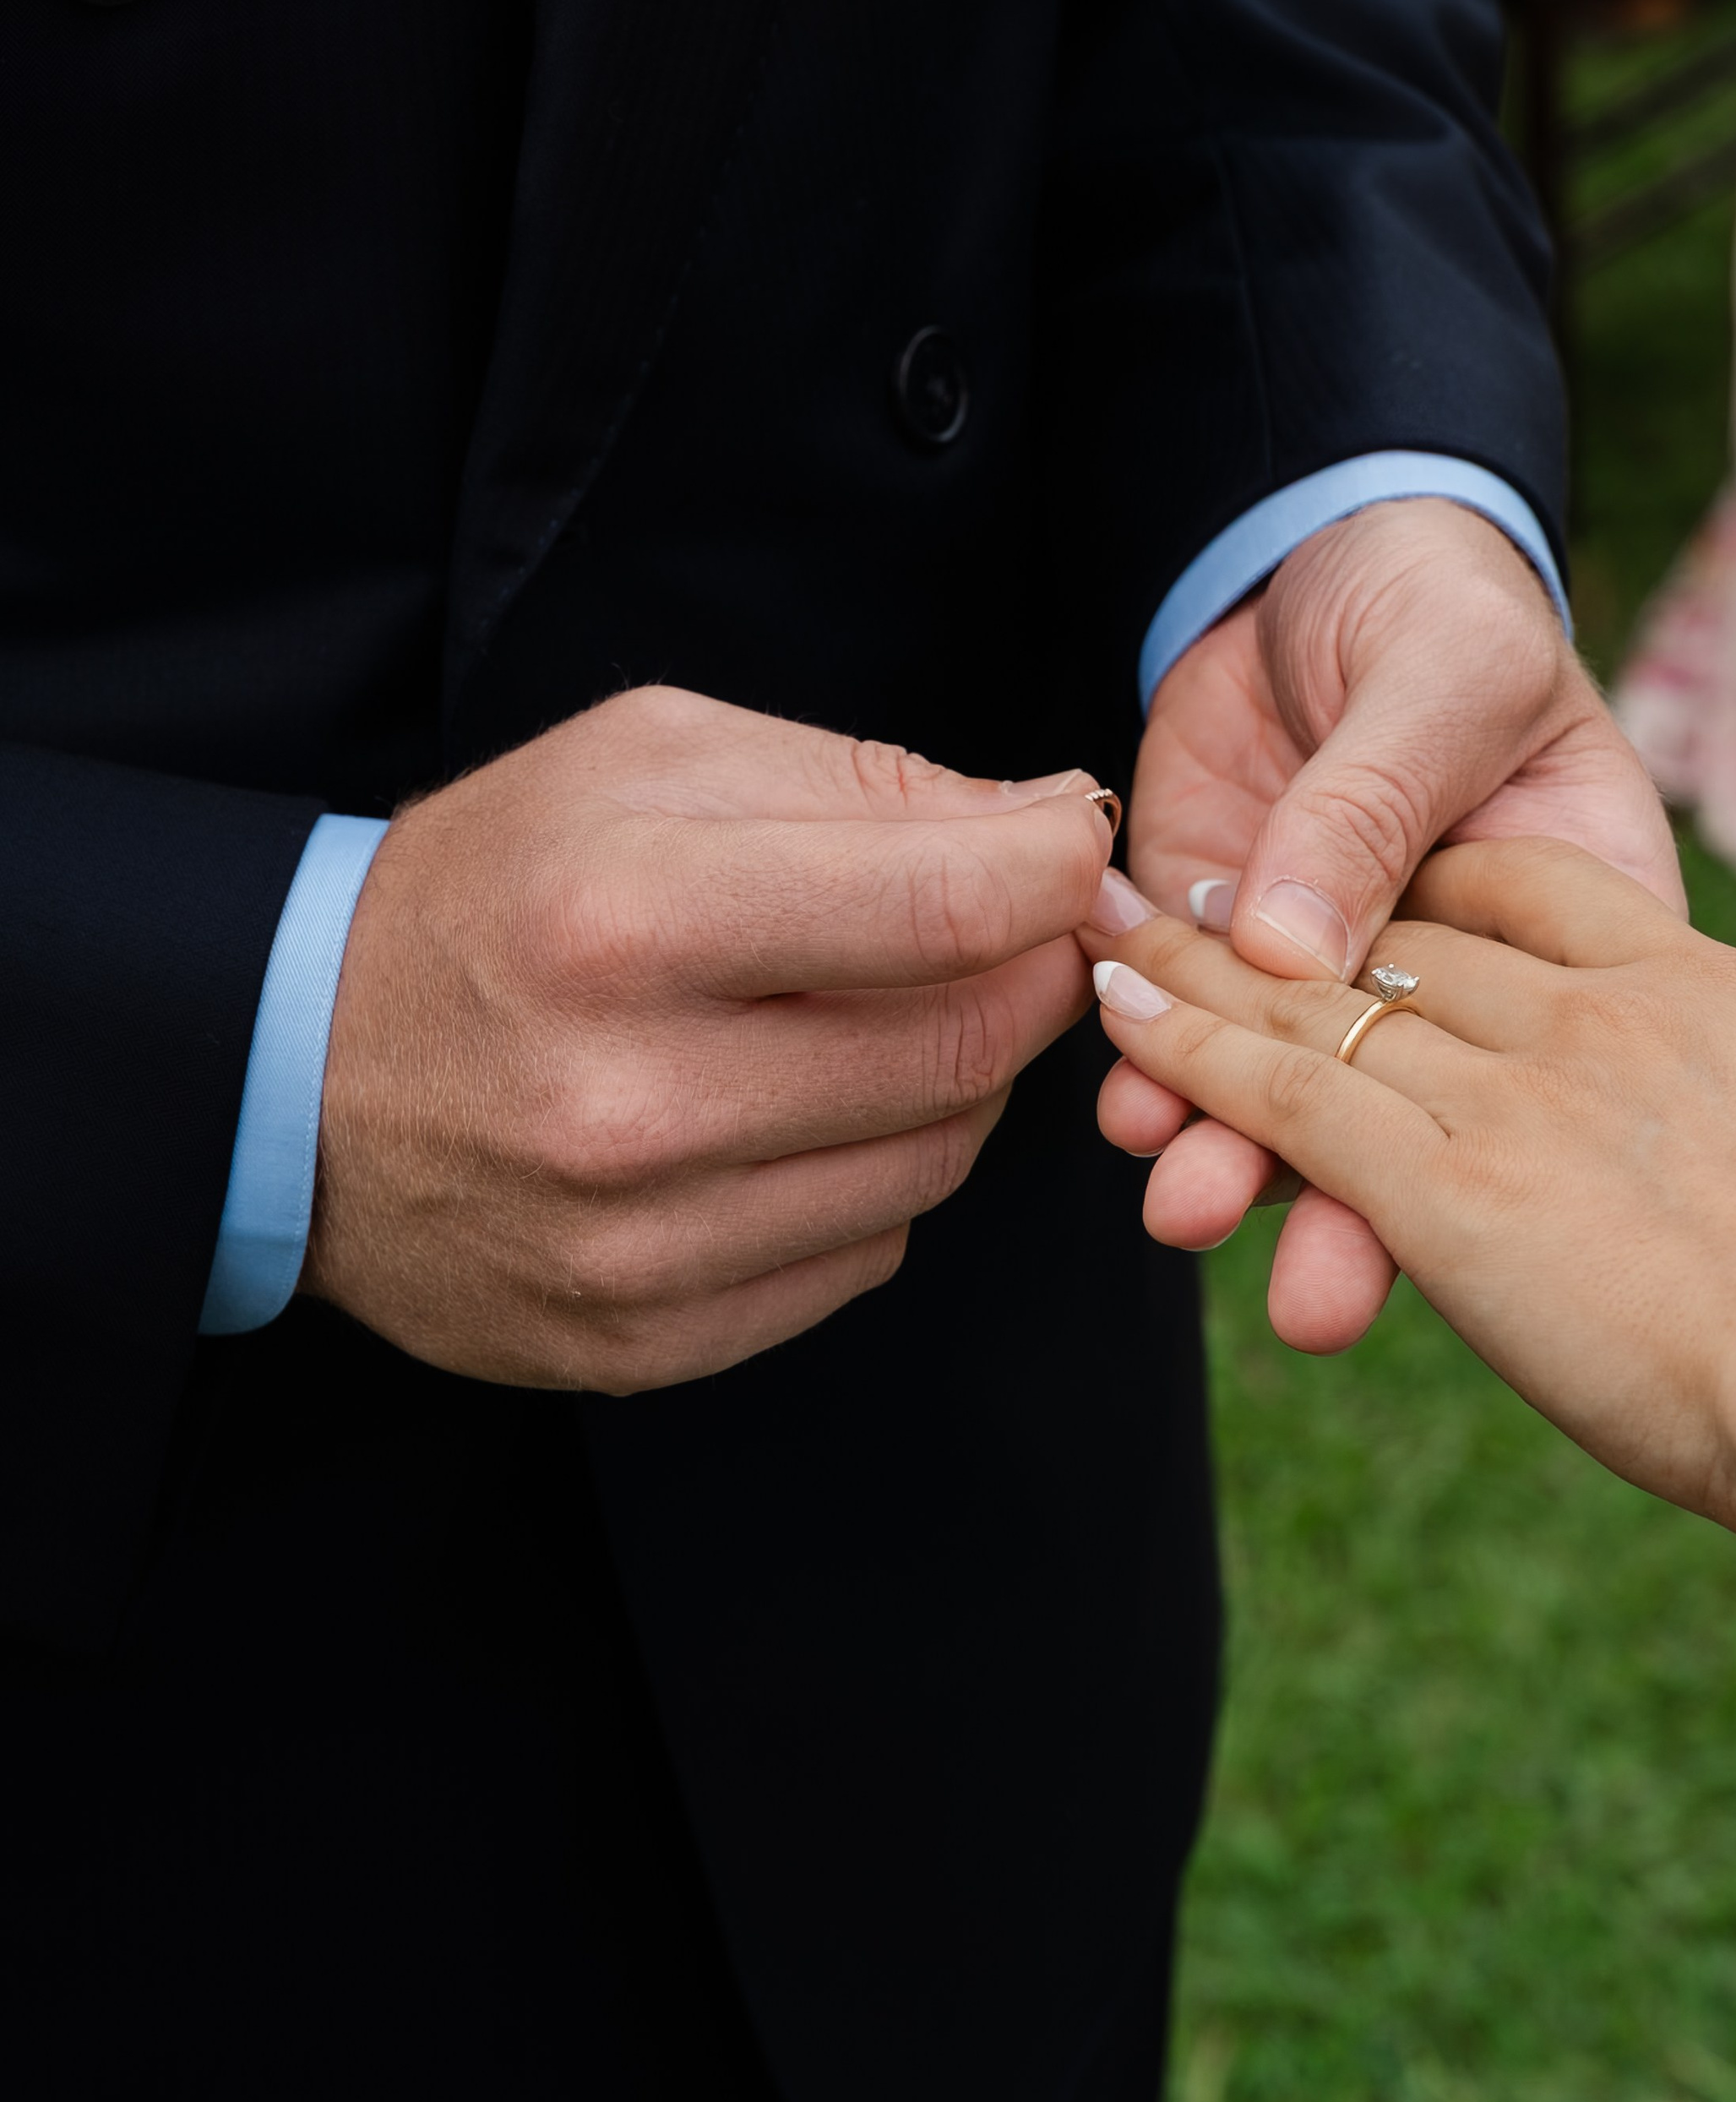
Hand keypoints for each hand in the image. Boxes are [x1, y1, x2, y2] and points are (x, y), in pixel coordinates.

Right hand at [301, 688, 1111, 1392]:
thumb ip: (866, 783)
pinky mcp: (639, 1341)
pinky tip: (801, 1118)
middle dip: (1027, 978)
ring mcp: (635, 1244)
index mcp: (627, 918)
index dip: (1055, 875)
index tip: (1071, 852)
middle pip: (963, 1052)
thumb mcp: (649, 760)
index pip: (945, 912)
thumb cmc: (500, 884)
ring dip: (956, 1083)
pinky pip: (861, 1260)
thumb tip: (1060, 829)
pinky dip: (871, 1180)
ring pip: (932, 1166)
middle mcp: (630, 1099)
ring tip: (883, 1018)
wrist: (299, 1072)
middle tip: (1008, 936)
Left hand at [1086, 839, 1735, 1553]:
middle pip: (1406, 939)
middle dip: (1288, 928)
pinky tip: (1122, 1029)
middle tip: (1183, 906)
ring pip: (1321, 1000)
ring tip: (1116, 954)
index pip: (1537, 886)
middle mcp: (1597, 1004)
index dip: (1440, 879)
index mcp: (1702, 975)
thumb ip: (1723, 1101)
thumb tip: (1673, 1144)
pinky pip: (1286, 1090)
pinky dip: (1190, 1053)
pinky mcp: (1442, 1181)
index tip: (1372, 888)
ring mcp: (1516, 1081)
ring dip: (1207, 976)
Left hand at [1108, 500, 1681, 1345]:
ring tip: (1187, 1208)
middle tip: (1313, 1303)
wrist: (1318, 553)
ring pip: (1292, 1096)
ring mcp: (1326, 968)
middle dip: (1356, 1213)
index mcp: (1569, 922)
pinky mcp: (1217, 940)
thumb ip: (1378, 801)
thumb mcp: (1448, 674)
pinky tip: (1129, 1112)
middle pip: (1416, 1114)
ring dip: (1237, 1158)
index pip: (1552, 1062)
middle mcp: (1449, 981)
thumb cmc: (1438, 604)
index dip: (1515, 1154)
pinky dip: (1155, 1072)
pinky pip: (1188, 1031)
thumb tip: (1295, 946)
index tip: (1448, 1228)